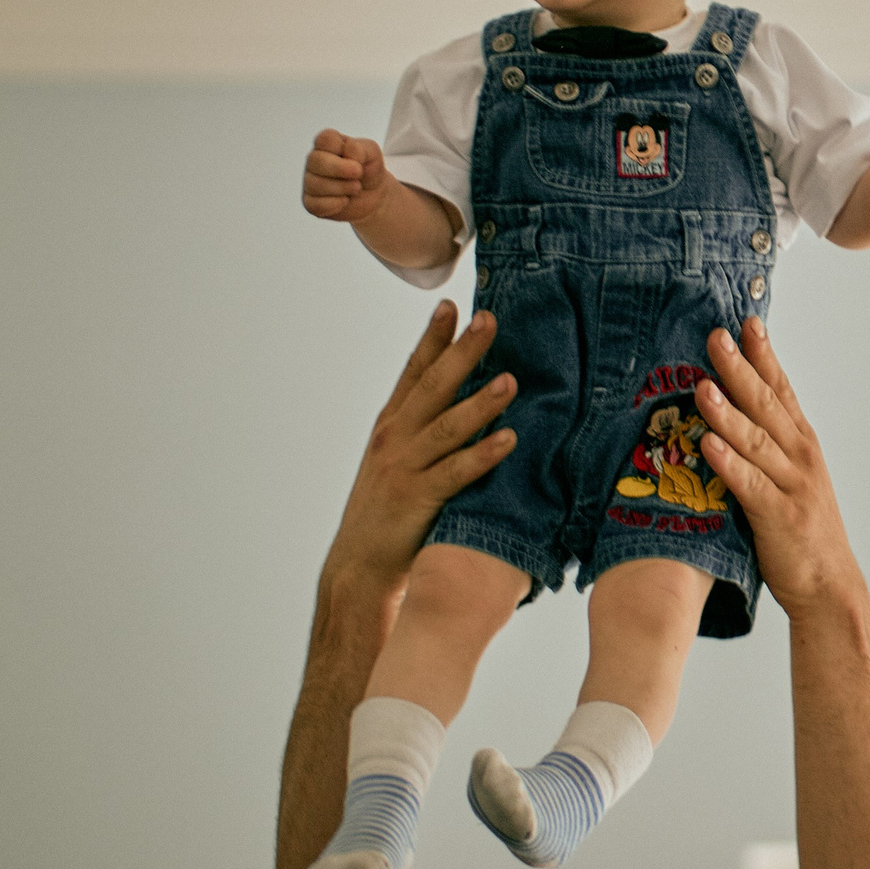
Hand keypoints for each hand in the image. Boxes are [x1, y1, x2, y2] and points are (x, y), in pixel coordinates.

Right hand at [303, 129, 395, 223]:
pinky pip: (316, 204)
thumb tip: (347, 149)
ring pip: (315, 184)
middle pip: (315, 160)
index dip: (344, 150)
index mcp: (328, 143)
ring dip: (343, 188)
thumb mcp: (372, 154)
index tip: (359, 160)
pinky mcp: (310, 202)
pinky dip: (336, 204)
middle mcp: (314, 160)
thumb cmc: (369, 169)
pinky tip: (345, 200)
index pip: (325, 139)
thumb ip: (360, 148)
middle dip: (341, 169)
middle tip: (359, 174)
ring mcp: (310, 181)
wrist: (373, 195)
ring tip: (356, 188)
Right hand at [324, 301, 517, 600]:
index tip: (450, 304)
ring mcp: (405, 467)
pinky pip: (456, 473)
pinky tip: (509, 440)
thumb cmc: (389, 510)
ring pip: (446, 426)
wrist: (359, 564)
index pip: (413, 371)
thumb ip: (424, 429)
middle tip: (488, 319)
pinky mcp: (418, 499)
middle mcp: (395, 439)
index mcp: (391, 425)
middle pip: (432, 387)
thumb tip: (462, 398)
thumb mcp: (399, 459)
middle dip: (461, 351)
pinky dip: (482, 455)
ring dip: (480, 402)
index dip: (432, 338)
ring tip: (510, 380)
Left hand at [696, 319, 864, 621]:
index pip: (780, 389)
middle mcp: (800, 456)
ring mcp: (791, 485)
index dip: (763, 355)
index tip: (746, 321)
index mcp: (801, 443)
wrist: (829, 584)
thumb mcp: (790, 477)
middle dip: (740, 368)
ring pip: (756, 440)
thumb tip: (733, 410)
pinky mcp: (778, 516)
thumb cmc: (803, 530)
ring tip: (704, 384)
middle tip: (716, 336)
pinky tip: (708, 444)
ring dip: (728, 411)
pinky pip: (749, 485)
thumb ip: (767, 444)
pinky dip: (729, 463)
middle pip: (766, 405)